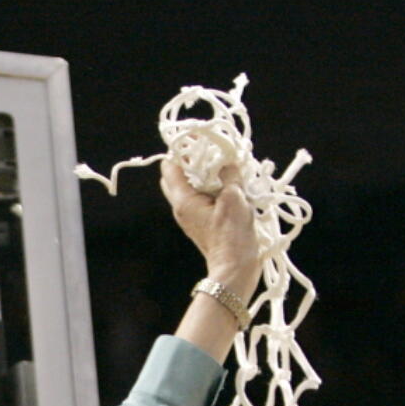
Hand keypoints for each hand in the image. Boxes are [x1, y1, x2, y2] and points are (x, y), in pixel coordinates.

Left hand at [160, 159, 260, 302]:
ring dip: (202, 173)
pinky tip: (226, 182)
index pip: (170, 167)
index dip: (181, 149)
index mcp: (183, 200)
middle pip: (176, 176)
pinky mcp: (200, 222)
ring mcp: (190, 216)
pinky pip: (200, 197)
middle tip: (209, 149)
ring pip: (189, 186)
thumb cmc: (232, 236)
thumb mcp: (234, 199)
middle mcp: (181, 208)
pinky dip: (209, 186)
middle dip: (189, 160)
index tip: (197, 137)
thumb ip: (229, 175)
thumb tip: (227, 163)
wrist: (234, 268)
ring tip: (221, 162)